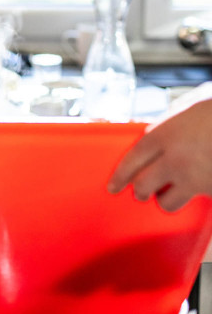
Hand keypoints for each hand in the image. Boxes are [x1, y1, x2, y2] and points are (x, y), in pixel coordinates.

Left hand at [108, 85, 211, 211]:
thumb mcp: (186, 110)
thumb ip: (167, 126)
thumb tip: (152, 136)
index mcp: (164, 135)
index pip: (131, 160)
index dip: (120, 175)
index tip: (113, 185)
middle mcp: (175, 160)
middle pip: (143, 186)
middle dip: (140, 191)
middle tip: (140, 192)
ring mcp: (196, 179)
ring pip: (168, 202)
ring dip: (166, 199)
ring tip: (170, 193)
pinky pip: (198, 201)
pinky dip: (197, 196)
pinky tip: (200, 185)